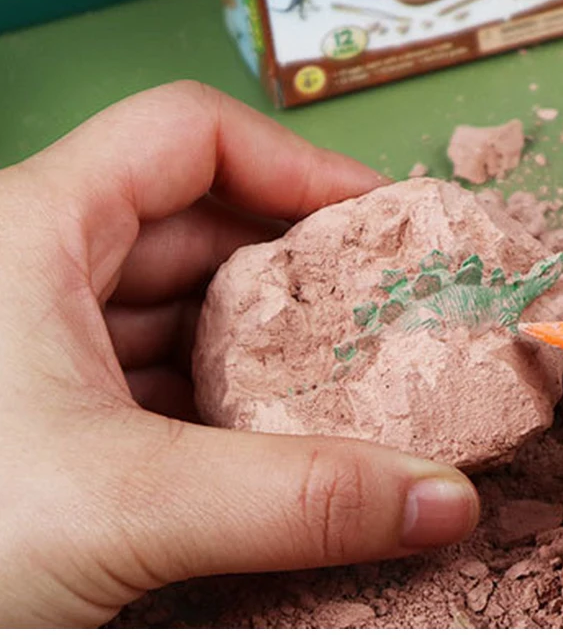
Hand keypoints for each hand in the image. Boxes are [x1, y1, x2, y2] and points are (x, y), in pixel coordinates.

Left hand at [0, 82, 478, 626]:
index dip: (295, 161)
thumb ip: (297, 501)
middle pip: (198, 224)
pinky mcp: (41, 415)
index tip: (379, 217)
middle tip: (388, 311)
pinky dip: (222, 403)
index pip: (190, 133)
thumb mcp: (119, 506)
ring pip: (177, 310)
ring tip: (351, 381)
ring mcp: (33, 344)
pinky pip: (155, 378)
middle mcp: (29, 267)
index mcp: (30, 229)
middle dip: (298, 268)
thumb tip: (444, 502)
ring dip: (265, 346)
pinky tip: (277, 440)